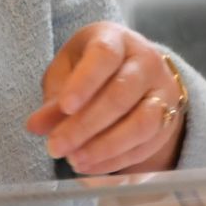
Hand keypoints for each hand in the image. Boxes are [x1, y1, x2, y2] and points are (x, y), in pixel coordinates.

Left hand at [25, 22, 184, 174]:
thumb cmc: (91, 66)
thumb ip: (53, 96)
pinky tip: (91, 167)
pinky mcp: (169, 120)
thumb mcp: (68, 69)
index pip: (104, 56)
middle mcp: (146, 61)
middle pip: (121, 95)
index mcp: (116, 38)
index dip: (85, 82)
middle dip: (85, 125)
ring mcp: (162, 91)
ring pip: (140, 123)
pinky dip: (117, 160)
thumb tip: (36, 126)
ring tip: (74, 160)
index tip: (65, 106)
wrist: (134, 70)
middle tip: (56, 146)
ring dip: (105, 147)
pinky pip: (146, 144)